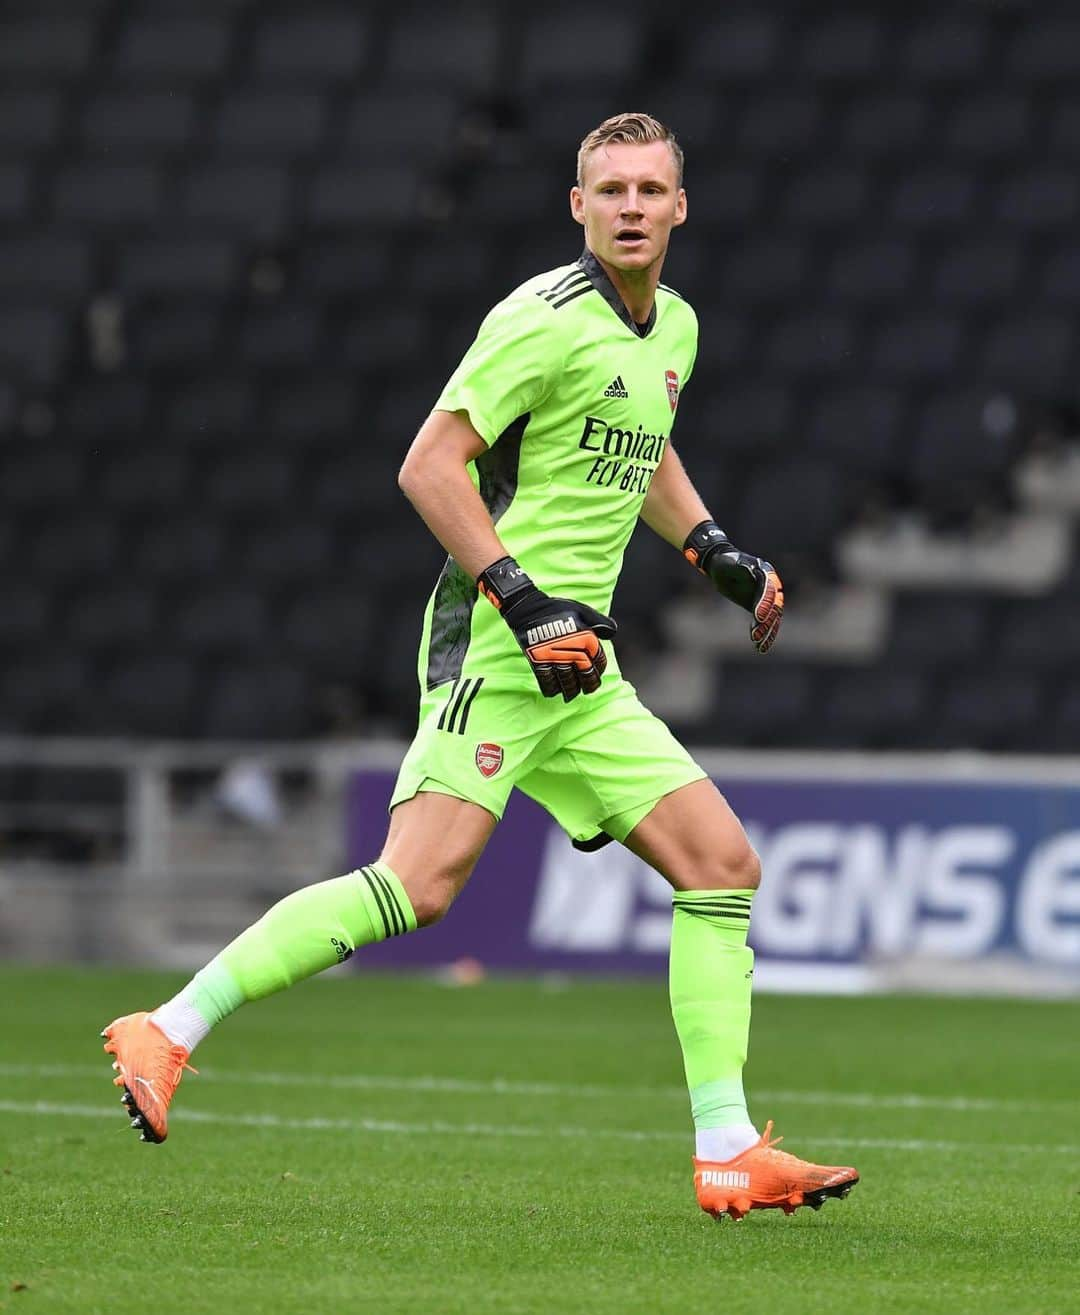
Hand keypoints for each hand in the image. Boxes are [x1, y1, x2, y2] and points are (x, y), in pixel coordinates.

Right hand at [477, 557, 616, 699]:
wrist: (529, 608)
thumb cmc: (556, 609)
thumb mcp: (583, 611)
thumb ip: (600, 622)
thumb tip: (612, 632)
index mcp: (585, 638)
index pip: (599, 660)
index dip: (600, 668)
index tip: (598, 671)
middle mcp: (573, 650)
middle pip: (585, 674)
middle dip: (589, 684)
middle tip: (588, 689)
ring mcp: (555, 657)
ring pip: (567, 681)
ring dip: (571, 690)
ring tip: (571, 695)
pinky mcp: (539, 661)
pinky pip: (547, 680)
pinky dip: (551, 689)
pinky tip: (553, 691)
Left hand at [683, 521, 783, 654]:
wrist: (720, 564)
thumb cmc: (724, 562)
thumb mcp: (730, 564)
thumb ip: (741, 568)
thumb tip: (751, 571)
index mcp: (764, 571)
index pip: (768, 589)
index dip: (765, 603)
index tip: (759, 617)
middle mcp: (770, 584)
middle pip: (773, 605)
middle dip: (766, 621)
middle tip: (757, 635)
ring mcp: (766, 596)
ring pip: (771, 616)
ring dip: (767, 631)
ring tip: (760, 645)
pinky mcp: (759, 606)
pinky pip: (764, 621)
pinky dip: (763, 632)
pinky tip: (760, 646)